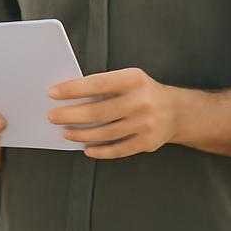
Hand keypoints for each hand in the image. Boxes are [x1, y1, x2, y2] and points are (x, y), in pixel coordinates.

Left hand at [46, 67, 177, 158]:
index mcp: (134, 79)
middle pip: (98, 111)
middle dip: (71, 115)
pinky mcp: (147, 142)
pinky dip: (100, 151)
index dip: (73, 89)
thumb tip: (69, 96)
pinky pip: (118, 149)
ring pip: (105, 133)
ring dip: (81, 134)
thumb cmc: (142, 92)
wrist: (177, 111)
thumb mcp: (128, 80)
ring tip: (65, 132)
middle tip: (53, 117)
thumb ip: (104, 86)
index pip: (97, 84)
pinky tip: (85, 148)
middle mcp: (141, 101)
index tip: (53, 93)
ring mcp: (145, 124)